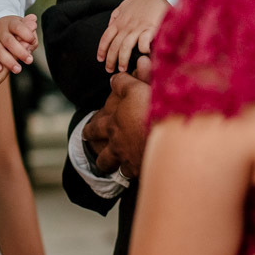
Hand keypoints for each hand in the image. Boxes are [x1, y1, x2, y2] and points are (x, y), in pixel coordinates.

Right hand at [0, 14, 37, 74]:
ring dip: (8, 61)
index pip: (18, 27)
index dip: (26, 34)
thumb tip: (33, 25)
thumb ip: (30, 29)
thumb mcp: (24, 28)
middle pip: (9, 41)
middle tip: (29, 60)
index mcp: (11, 23)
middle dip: (20, 52)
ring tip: (18, 69)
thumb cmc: (15, 31)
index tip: (32, 41)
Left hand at [83, 57, 151, 177]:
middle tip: (100, 159)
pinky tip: (144, 172)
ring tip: (123, 168)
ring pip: (120, 170)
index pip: (95, 129)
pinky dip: (139, 173)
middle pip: (103, 158)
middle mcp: (118, 147)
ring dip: (120, 168)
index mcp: (113, 126)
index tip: (86, 133)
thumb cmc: (150, 109)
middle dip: (101, 158)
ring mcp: (130, 162)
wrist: (168, 135)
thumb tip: (114, 78)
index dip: (90, 130)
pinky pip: (137, 176)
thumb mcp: (135, 89)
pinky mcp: (144, 172)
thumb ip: (124, 83)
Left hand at [97, 0, 168, 72]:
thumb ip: (115, 17)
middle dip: (110, 60)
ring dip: (122, 60)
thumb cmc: (142, 1)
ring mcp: (138, 28)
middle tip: (110, 69)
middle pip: (114, 46)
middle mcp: (126, 26)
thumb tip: (109, 26)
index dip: (102, 50)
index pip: (106, 38)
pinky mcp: (150, 29)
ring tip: (122, 68)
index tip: (100, 59)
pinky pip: (143, 43)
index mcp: (119, 21)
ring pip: (125, 47)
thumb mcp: (123, 6)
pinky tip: (142, 55)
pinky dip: (142, 50)